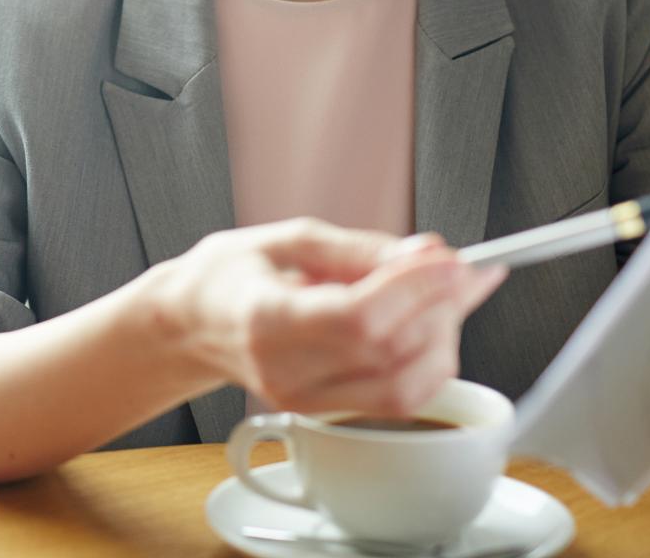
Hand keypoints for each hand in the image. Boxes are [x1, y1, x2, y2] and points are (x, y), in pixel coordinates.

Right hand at [151, 218, 503, 415]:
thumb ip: (358, 248)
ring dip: (442, 339)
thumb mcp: (285, 238)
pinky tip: (429, 324)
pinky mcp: (324, 411)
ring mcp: (304, 399)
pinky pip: (396, 398)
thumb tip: (424, 253)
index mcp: (267, 319)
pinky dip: (427, 361)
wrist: (189, 324)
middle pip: (390, 353)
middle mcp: (285, 371)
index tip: (452, 260)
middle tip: (459, 270)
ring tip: (444, 296)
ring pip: (405, 387)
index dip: (415, 289)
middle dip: (441, 308)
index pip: (359, 318)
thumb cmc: (229, 276)